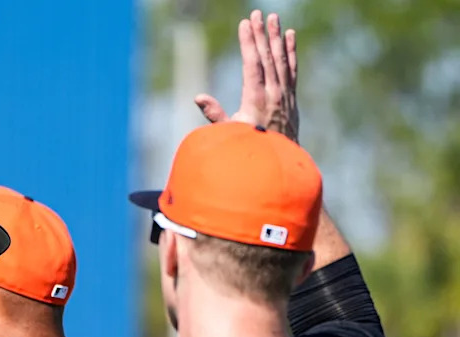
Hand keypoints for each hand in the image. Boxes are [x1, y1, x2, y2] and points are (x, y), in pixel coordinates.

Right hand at [194, 11, 298, 140]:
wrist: (277, 166)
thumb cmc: (248, 150)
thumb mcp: (229, 134)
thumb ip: (215, 115)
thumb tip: (198, 98)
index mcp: (256, 99)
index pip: (253, 64)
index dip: (249, 43)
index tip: (245, 24)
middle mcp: (273, 94)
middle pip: (267, 57)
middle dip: (262, 34)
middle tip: (258, 13)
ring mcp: (285, 95)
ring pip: (281, 60)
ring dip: (277, 38)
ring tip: (274, 18)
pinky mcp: (291, 99)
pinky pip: (291, 70)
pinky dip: (291, 52)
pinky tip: (290, 36)